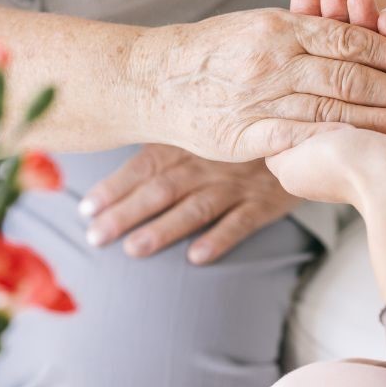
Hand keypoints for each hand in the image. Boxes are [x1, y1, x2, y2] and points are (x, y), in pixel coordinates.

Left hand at [80, 144, 300, 263]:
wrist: (301, 133)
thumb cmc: (242, 136)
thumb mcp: (205, 129)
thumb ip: (169, 141)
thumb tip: (119, 144)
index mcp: (188, 143)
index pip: (144, 165)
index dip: (114, 186)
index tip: (85, 208)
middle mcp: (208, 163)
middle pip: (160, 189)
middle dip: (125, 214)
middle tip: (95, 236)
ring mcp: (236, 184)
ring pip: (194, 208)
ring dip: (163, 228)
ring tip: (134, 248)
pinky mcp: (264, 202)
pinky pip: (240, 222)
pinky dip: (219, 238)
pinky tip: (197, 257)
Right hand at [130, 8, 385, 162]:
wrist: (153, 78)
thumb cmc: (210, 52)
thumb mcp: (257, 27)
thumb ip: (302, 31)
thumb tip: (350, 30)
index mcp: (280, 27)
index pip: (349, 38)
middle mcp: (274, 58)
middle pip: (349, 72)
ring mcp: (260, 96)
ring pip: (331, 106)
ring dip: (379, 118)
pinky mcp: (246, 132)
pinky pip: (298, 137)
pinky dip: (337, 143)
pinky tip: (369, 150)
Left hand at [268, 0, 385, 301]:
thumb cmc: (349, 178)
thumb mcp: (296, 162)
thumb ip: (276, 134)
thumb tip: (254, 107)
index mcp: (336, 120)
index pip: (317, 63)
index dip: (310, 30)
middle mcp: (369, 108)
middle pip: (347, 50)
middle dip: (336, 13)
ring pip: (376, 48)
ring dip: (363, 17)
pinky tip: (381, 9)